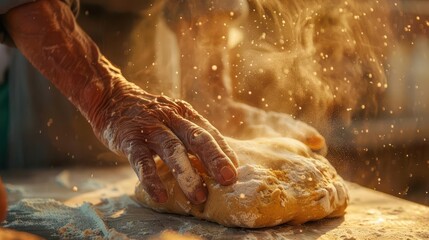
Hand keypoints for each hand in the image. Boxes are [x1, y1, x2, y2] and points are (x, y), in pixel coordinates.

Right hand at [89, 80, 237, 204]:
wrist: (112, 98)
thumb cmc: (148, 115)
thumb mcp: (172, 118)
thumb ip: (189, 135)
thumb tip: (213, 162)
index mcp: (185, 114)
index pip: (209, 133)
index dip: (224, 152)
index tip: (235, 171)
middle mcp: (171, 118)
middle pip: (197, 138)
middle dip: (215, 159)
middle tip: (228, 180)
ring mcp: (150, 128)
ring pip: (172, 150)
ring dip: (187, 174)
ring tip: (199, 197)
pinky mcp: (130, 139)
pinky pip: (142, 161)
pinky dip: (152, 180)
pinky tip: (160, 196)